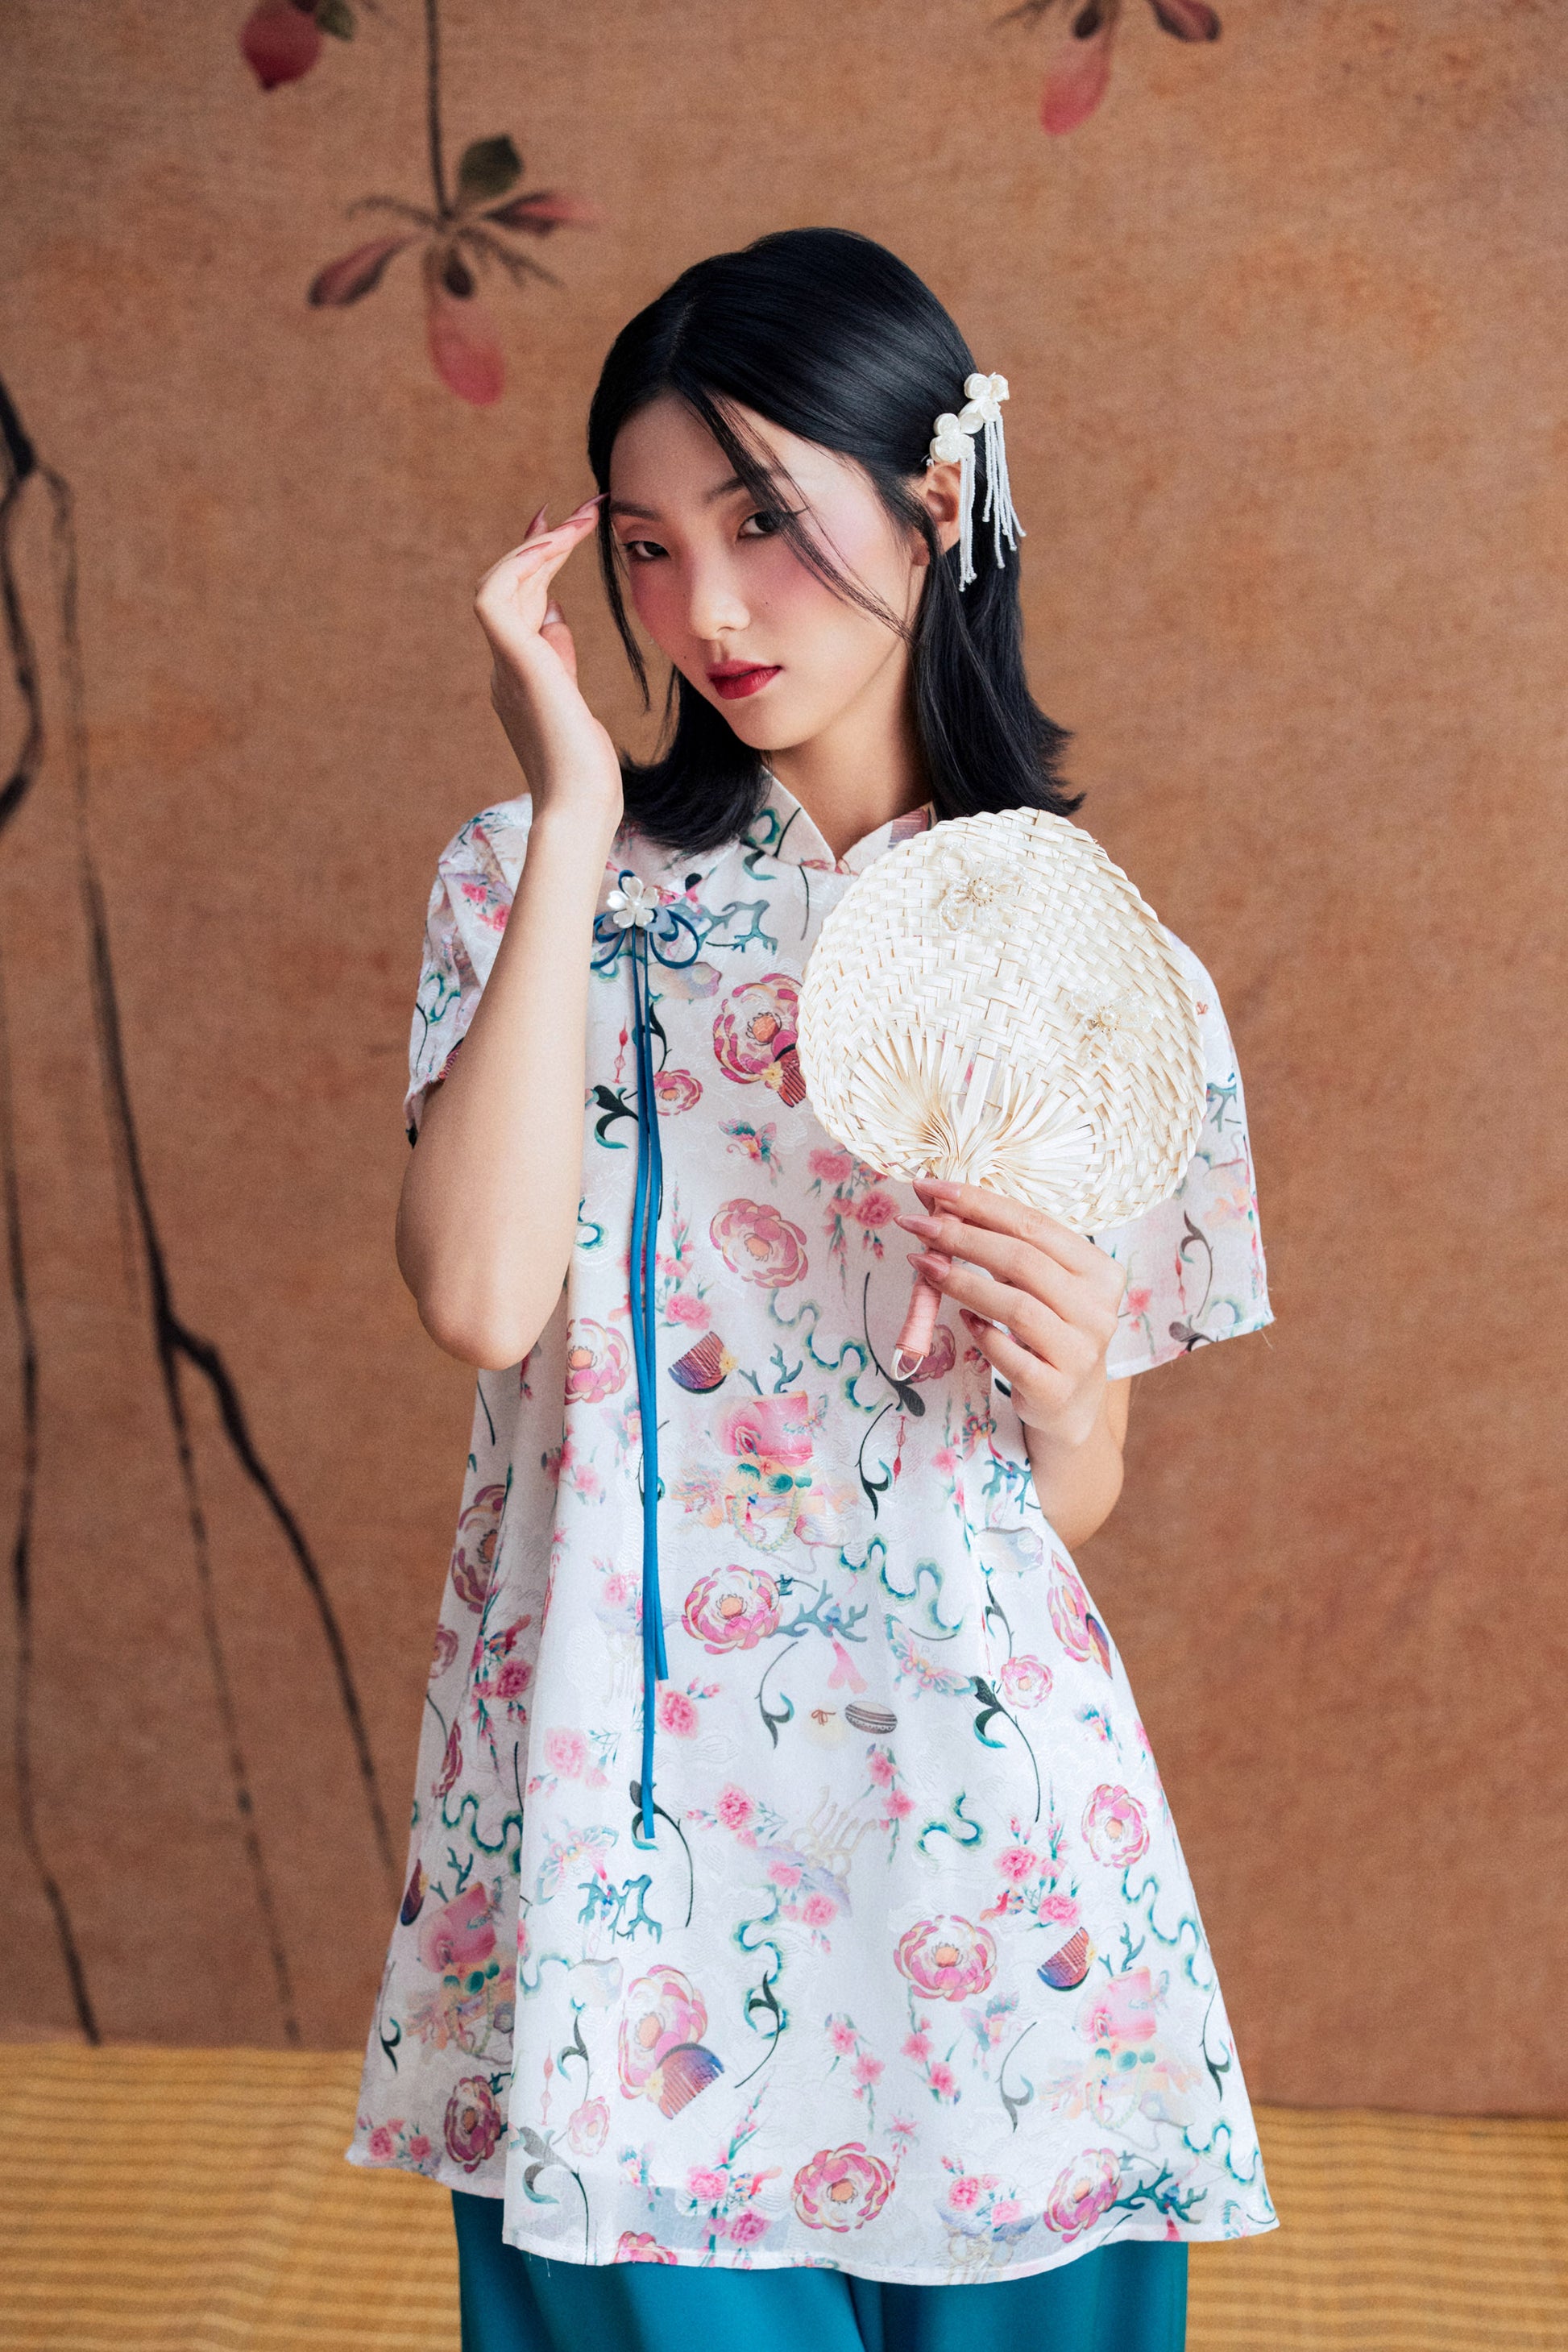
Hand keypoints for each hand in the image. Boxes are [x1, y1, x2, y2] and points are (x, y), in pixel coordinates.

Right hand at [473, 498, 622, 832]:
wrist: (581, 807)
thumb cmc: (587, 770)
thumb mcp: (575, 702)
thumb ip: (560, 659)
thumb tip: (555, 617)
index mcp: (518, 674)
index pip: (522, 604)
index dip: (537, 562)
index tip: (562, 528)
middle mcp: (504, 666)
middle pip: (513, 588)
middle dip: (544, 542)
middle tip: (584, 510)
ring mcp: (504, 665)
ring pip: (499, 585)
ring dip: (537, 547)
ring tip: (578, 522)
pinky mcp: (515, 664)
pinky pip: (497, 599)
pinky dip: (521, 566)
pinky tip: (554, 546)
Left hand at [894, 1180, 1127, 1450]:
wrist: (1071, 1404)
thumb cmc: (1051, 1329)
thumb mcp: (1046, 1285)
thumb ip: (1011, 1250)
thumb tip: (945, 1208)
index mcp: (1100, 1272)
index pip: (1035, 1225)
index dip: (980, 1203)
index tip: (932, 1189)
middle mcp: (1098, 1310)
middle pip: (1023, 1261)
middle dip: (963, 1237)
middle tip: (917, 1225)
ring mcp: (1080, 1353)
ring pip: (1016, 1307)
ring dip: (962, 1281)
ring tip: (924, 1264)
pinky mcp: (1055, 1389)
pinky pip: (1010, 1356)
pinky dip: (982, 1333)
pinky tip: (961, 1319)